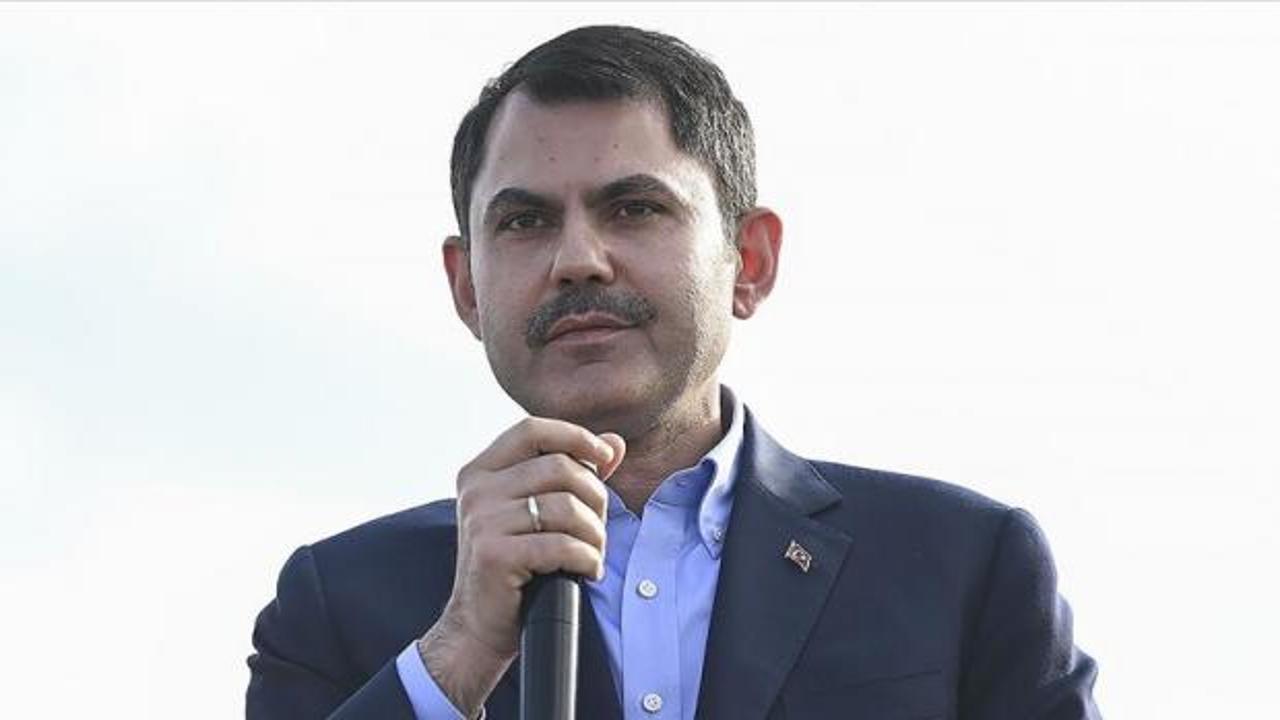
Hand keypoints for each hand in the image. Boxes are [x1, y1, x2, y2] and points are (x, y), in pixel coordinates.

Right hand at [418, 417, 625, 716]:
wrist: (478, 625)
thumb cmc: (515, 566)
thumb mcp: (538, 512)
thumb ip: (573, 473)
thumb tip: (615, 443)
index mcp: (481, 471)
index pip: (532, 429)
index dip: (575, 436)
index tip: (605, 457)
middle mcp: (476, 490)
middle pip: (559, 467)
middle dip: (594, 497)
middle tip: (598, 528)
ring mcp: (482, 521)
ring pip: (566, 507)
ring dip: (595, 534)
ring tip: (593, 553)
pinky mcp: (494, 554)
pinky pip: (562, 545)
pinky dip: (586, 559)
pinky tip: (587, 570)